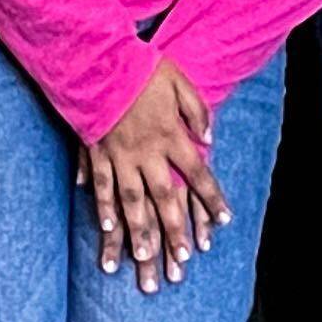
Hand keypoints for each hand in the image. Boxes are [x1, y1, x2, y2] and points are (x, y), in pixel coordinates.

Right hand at [83, 62, 228, 293]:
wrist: (99, 58)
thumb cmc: (142, 69)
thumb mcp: (180, 81)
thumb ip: (198, 111)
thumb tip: (209, 138)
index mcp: (171, 135)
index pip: (198, 172)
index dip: (212, 197)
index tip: (225, 221)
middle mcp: (147, 151)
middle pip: (165, 198)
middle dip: (174, 232)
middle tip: (181, 263)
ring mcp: (119, 154)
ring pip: (131, 200)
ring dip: (138, 231)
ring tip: (144, 258)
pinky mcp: (96, 151)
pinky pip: (100, 184)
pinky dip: (103, 206)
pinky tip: (108, 228)